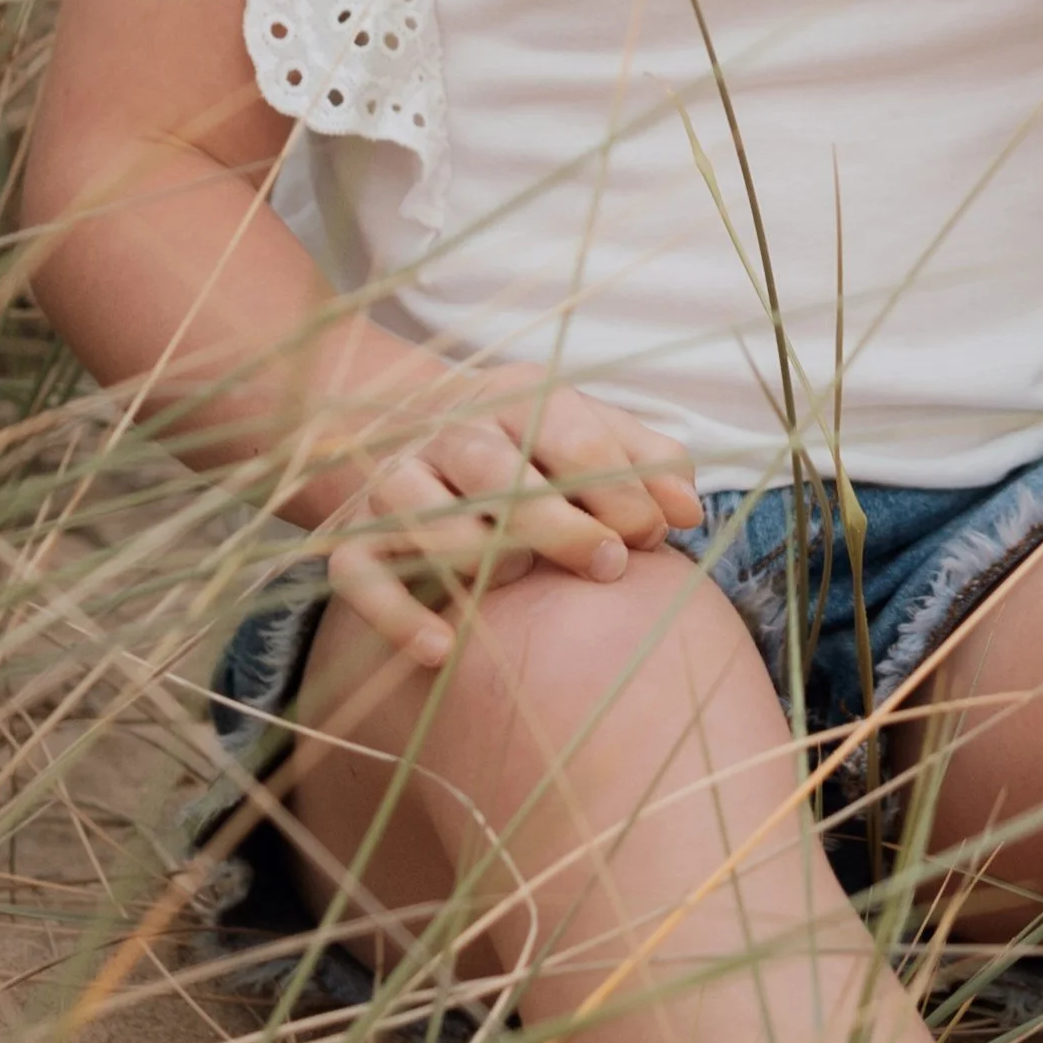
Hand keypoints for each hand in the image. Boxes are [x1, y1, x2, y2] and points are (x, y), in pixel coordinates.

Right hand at [324, 364, 702, 666]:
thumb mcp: (583, 426)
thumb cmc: (520, 442)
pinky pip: (364, 577)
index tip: (653, 536)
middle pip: (499, 472)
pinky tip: (443, 646)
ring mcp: (393, 481)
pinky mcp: (351, 538)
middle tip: (609, 566)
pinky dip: (399, 614)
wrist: (390, 422)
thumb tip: (691, 513)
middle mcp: (449, 431)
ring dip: (479, 553)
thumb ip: (645, 459)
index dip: (620, 489)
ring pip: (429, 516)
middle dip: (561, 524)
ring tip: (519, 574)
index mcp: (515, 396)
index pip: (571, 436)